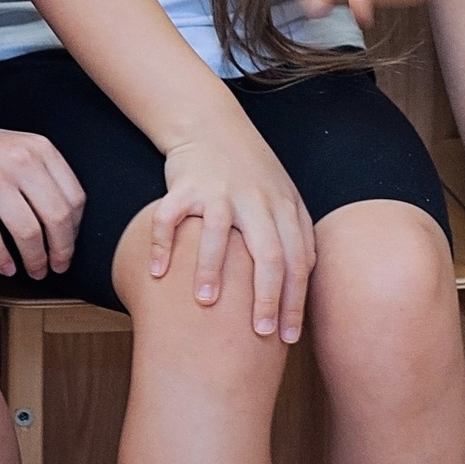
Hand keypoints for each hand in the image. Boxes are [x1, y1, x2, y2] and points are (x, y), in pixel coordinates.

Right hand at [0, 111, 83, 278]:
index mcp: (39, 148)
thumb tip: (70, 226)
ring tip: (35, 272)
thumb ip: (43, 177)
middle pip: (57, 217)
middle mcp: (18, 159)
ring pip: (27, 231)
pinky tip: (6, 268)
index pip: (74, 197)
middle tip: (58, 268)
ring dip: (35, 260)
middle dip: (61, 250)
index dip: (76, 231)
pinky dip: (2, 259)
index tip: (69, 248)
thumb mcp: (17, 150)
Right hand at [146, 128, 315, 341]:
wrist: (213, 125)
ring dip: (212, 270)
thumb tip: (306, 283)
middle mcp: (256, 200)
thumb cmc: (251, 173)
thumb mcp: (283, 198)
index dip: (294, 301)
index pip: (298, 261)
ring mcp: (220, 191)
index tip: (287, 338)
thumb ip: (296, 235)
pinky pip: (171, 217)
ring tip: (206, 305)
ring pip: (218, 233)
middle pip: (269, 253)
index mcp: (284, 208)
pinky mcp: (185, 185)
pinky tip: (158, 272)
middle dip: (266, 297)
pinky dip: (162, 244)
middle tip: (259, 334)